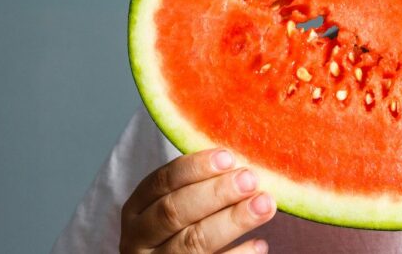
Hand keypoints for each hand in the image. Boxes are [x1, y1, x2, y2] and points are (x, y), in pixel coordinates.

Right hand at [119, 148, 275, 252]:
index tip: (228, 157)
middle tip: (250, 179)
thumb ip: (198, 187)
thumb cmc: (178, 231)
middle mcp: (139, 238)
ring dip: (232, 221)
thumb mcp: (174, 207)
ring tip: (264, 204)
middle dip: (215, 193)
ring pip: (192, 242)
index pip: (161, 182)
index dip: (195, 168)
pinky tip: (260, 243)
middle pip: (174, 211)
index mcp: (136, 209)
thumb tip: (242, 164)